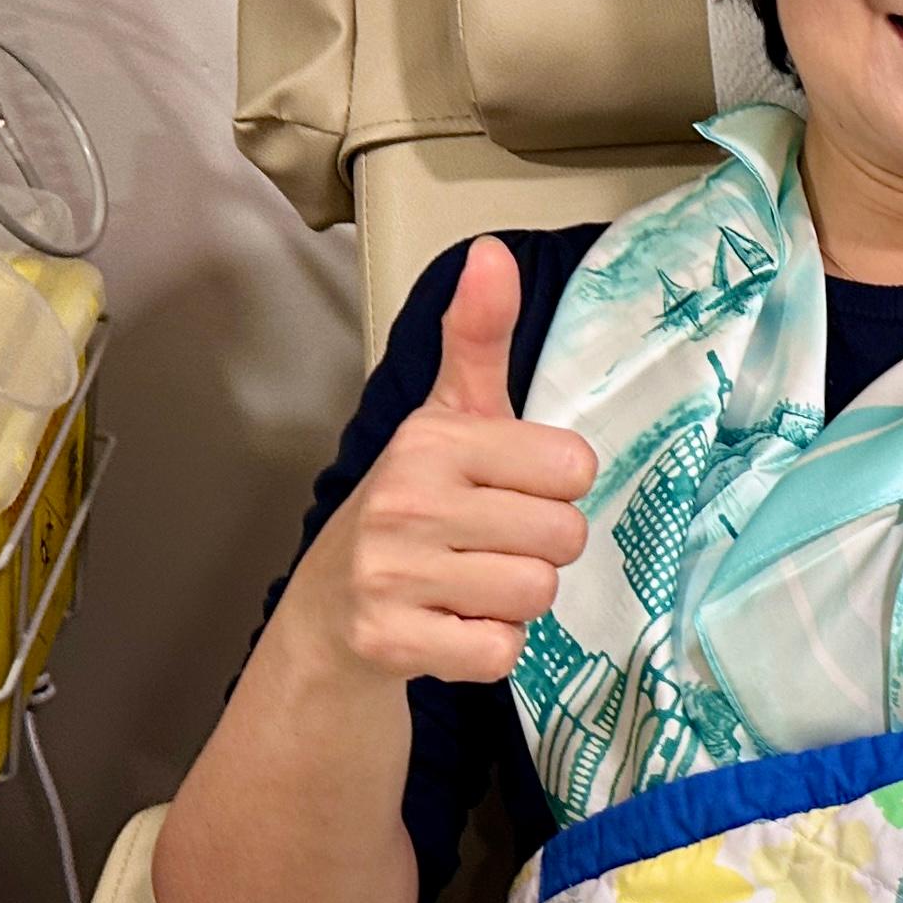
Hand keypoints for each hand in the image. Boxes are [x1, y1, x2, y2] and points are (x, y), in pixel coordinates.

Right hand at [272, 237, 596, 687]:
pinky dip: (488, 649)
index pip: (575, 467)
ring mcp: (391, 576)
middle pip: (564, 536)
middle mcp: (406, 501)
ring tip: (468, 584)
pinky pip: (501, 652)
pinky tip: (450, 626)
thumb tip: (493, 251)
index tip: (505, 491)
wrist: (328, 615)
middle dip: (538, 548)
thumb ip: (477, 338)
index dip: (553, 488)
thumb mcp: (449, 417)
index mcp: (433, 440)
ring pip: (537, 594)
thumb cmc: (413, 506)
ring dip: (516, 601)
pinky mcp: (390, 644)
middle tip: (486, 545)